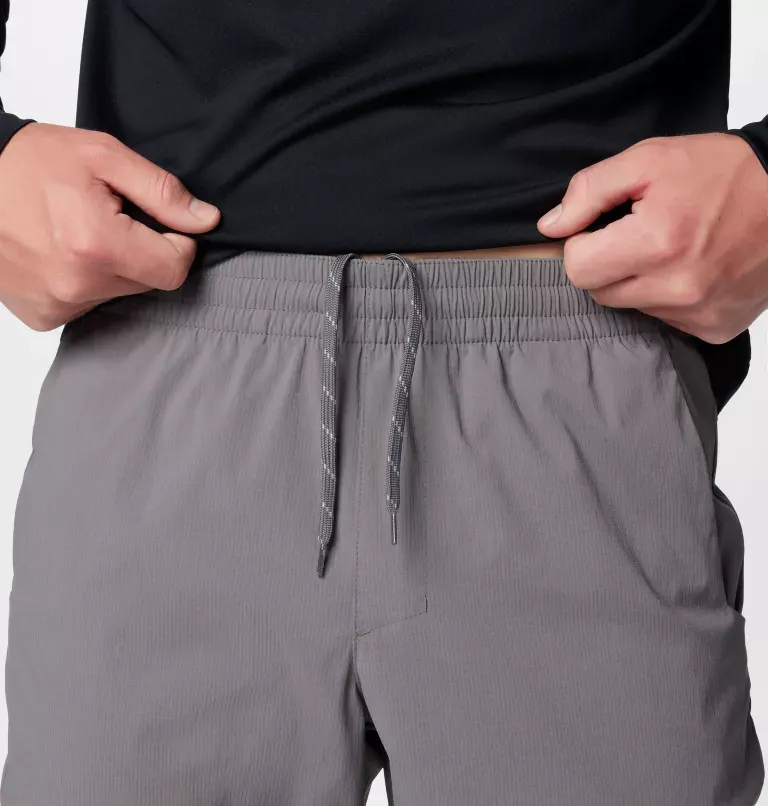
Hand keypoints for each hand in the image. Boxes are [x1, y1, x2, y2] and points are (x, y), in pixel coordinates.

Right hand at [0, 122, 220, 330]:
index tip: (159, 224)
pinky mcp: (43, 315)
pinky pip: (87, 304)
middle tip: (108, 219)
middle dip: (141, 252)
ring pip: (119, 294)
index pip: (174, 270)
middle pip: (148, 282)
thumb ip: (162, 192)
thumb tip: (206, 221)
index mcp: (97, 245)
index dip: (177, 244)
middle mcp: (77, 284)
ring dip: (112, 267)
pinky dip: (85, 282)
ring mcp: (58, 304)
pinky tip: (61, 252)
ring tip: (78, 232)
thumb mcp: (105, 156)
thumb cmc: (32, 161)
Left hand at [537, 132, 767, 342]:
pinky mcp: (714, 327)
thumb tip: (550, 226)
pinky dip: (669, 298)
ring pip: (631, 308)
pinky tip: (692, 269)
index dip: (583, 244)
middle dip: (608, 263)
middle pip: (600, 292)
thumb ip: (590, 190)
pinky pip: (665, 321)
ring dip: (638, 281)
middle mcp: (677, 287)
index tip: (605, 227)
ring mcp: (697, 312)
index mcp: (656, 243)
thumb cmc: (722, 172)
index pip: (577, 268)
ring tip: (672, 248)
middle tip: (640, 234)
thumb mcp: (650, 159)